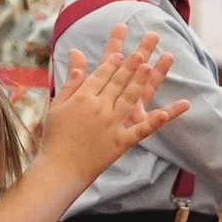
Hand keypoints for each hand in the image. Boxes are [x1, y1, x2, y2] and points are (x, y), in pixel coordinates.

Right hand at [41, 29, 179, 186]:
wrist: (60, 168)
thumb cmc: (55, 137)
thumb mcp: (58, 105)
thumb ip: (71, 81)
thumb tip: (76, 54)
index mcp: (83, 98)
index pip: (101, 75)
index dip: (112, 63)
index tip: (121, 53)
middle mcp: (99, 108)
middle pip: (118, 82)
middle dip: (131, 66)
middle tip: (141, 53)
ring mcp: (112, 125)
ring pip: (130, 99)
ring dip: (141, 82)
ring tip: (150, 67)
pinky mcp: (121, 143)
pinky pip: (141, 131)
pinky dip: (155, 123)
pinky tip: (166, 113)